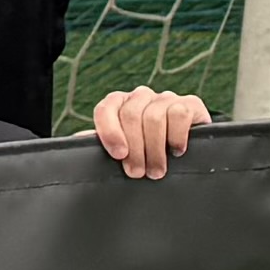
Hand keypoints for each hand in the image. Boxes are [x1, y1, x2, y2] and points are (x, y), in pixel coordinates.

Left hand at [86, 84, 208, 178]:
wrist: (188, 152)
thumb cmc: (147, 153)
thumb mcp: (124, 150)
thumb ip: (102, 144)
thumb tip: (79, 141)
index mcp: (120, 104)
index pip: (106, 108)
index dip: (110, 131)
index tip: (119, 155)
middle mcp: (141, 97)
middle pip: (131, 115)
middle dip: (134, 149)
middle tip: (138, 173)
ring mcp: (166, 98)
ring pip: (154, 117)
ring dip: (155, 150)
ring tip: (156, 171)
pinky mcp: (190, 103)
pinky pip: (179, 113)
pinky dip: (177, 136)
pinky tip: (177, 151)